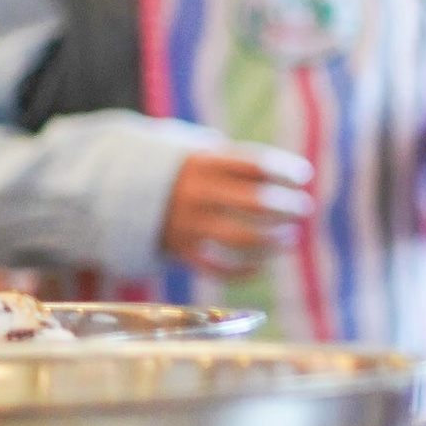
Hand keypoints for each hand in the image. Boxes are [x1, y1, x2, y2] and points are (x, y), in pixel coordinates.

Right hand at [160, 142, 314, 275]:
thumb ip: (236, 162)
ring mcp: (189, 224)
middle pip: (254, 202)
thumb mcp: (199, 153)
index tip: (304, 175)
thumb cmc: (181, 171)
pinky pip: (218, 268)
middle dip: (287, 206)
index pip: (254, 164)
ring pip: (240, 239)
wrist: (121, 193)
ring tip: (290, 237)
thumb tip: (292, 174)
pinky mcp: (182, 251)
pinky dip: (243, 271)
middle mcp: (198, 193)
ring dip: (272, 241)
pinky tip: (262, 266)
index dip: (284, 170)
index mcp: (204, 163)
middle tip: (304, 208)